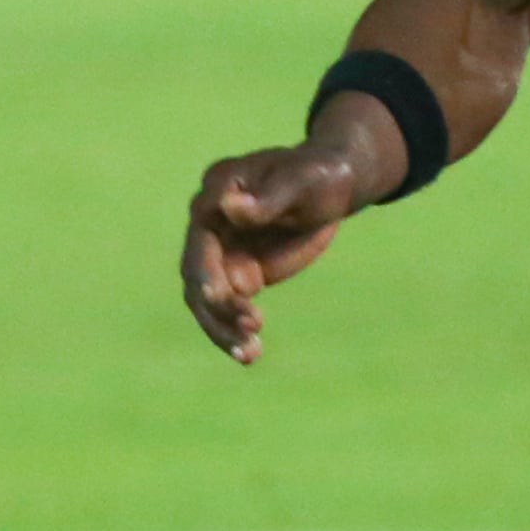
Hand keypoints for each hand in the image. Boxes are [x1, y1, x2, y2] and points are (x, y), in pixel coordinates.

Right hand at [180, 142, 369, 362]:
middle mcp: (210, 221)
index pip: (202, 232)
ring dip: (222, 327)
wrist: (332, 188)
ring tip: (250, 354)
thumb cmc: (319, 176)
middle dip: (218, 304)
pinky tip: (251, 354)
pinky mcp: (237, 272)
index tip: (224, 293)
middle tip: (252, 326)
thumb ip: (267, 200)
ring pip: (207, 298)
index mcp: (220, 189)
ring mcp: (221, 250)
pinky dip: (234, 331)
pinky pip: (226, 308)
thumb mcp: (302, 183)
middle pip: (197, 271)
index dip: (206, 265)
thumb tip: (230, 207)